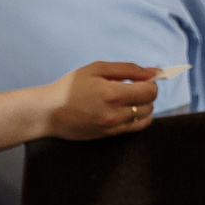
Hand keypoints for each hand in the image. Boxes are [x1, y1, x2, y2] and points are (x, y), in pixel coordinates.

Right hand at [44, 62, 163, 138]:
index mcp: (112, 94)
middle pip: (150, 104)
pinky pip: (136, 128)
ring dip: (143, 106)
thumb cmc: (71, 86)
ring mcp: (114, 127)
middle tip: (132, 86)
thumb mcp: (97, 69)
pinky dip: (137, 117)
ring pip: (146, 117)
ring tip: (128, 98)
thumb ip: (128, 69)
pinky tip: (125, 109)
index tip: (141, 78)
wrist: (50, 112)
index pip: (150, 91)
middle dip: (146, 93)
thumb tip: (154, 72)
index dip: (150, 82)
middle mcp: (116, 114)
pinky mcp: (111, 135)